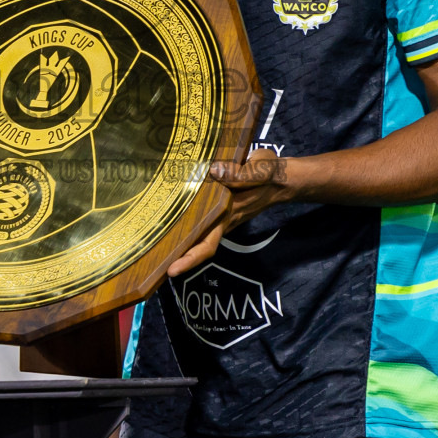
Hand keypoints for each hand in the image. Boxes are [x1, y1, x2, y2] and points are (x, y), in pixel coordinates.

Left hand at [167, 148, 293, 277]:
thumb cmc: (272, 172)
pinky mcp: (221, 207)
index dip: (190, 258)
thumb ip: (242, 173)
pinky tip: (169, 218)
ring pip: (199, 234)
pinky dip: (186, 225)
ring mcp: (222, 215)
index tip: (172, 270)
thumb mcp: (262, 167)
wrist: (283, 179)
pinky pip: (201, 220)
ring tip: (154, 245)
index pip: (208, 243)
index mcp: (229, 213)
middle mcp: (223, 219)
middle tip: (153, 263)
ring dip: (180, 241)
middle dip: (177, 256)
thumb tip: (214, 172)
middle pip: (198, 245)